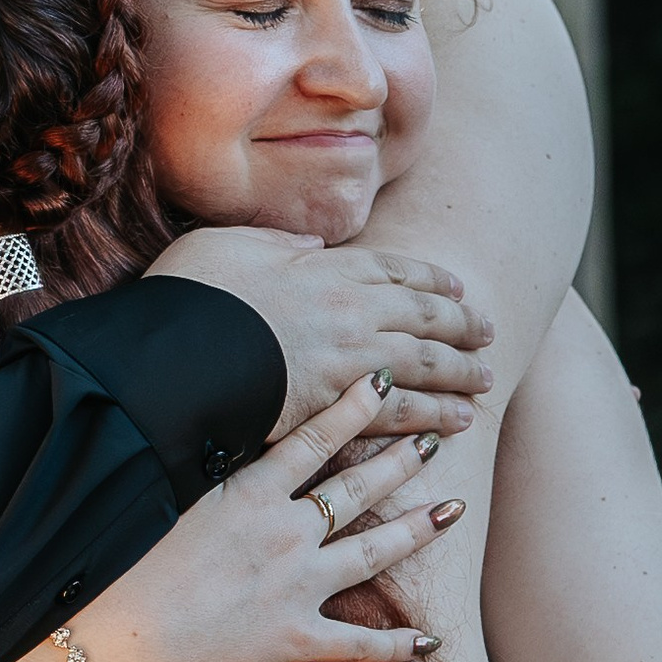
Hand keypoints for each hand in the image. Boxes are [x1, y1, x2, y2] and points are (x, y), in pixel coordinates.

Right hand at [82, 371, 463, 661]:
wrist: (126, 636)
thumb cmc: (130, 567)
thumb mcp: (169, 501)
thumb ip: (208, 477)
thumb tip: (223, 445)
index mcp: (251, 496)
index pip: (314, 440)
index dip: (355, 407)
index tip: (387, 381)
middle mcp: (285, 534)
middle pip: (356, 489)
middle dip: (400, 461)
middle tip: (435, 439)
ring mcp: (297, 586)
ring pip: (372, 554)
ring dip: (416, 531)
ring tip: (453, 510)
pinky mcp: (296, 638)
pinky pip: (359, 644)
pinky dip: (396, 646)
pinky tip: (430, 642)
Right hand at [152, 223, 492, 436]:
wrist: (173, 353)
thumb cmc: (188, 296)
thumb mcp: (226, 243)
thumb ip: (276, 239)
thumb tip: (312, 241)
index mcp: (325, 266)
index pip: (395, 269)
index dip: (431, 279)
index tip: (456, 289)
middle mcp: (350, 307)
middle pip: (426, 314)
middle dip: (463, 324)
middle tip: (488, 333)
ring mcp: (349, 355)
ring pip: (427, 360)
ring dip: (462, 371)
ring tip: (486, 380)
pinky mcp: (339, 402)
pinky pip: (403, 409)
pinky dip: (436, 415)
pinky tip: (460, 422)